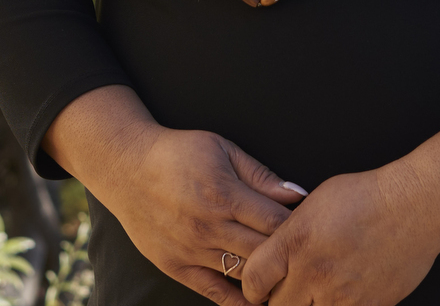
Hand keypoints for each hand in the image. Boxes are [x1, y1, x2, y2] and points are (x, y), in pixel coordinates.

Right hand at [45, 86, 305, 304]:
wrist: (125, 167)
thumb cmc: (178, 153)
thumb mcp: (222, 150)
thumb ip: (260, 175)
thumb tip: (297, 193)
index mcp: (223, 194)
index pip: (275, 222)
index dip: (300, 228)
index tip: (314, 230)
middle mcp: (208, 227)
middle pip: (264, 251)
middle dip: (289, 254)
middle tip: (308, 256)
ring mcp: (191, 250)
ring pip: (242, 275)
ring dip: (268, 279)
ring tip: (291, 279)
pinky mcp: (176, 266)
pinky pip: (213, 292)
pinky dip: (238, 301)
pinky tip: (258, 301)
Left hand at [238, 167, 439, 305]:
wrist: (417, 205)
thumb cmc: (368, 195)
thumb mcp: (315, 203)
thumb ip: (291, 233)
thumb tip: (275, 253)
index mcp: (297, 242)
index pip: (254, 281)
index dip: (251, 288)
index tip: (258, 288)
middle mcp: (315, 272)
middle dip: (278, 301)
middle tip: (286, 292)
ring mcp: (343, 295)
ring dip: (309, 305)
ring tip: (317, 291)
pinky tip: (345, 293)